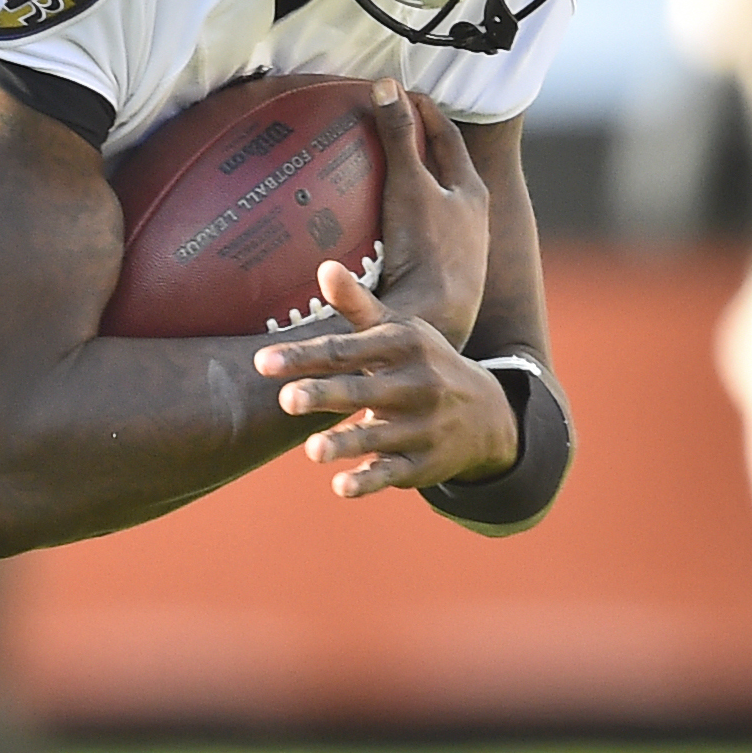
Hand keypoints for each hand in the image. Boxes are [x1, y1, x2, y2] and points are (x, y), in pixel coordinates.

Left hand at [248, 260, 517, 498]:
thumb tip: (323, 265)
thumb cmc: (422, 363)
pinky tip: (341, 487)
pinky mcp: (422, 464)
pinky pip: (393, 473)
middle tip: (286, 399)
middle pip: (361, 390)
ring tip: (312, 450)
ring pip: (378, 436)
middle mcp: (415, 386)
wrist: (489, 414)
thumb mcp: (396, 331)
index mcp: (402, 348)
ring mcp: (421, 427)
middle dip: (325, 395)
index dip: (304, 356)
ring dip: (345, 443)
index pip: (346, 351)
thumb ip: (356, 304)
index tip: (262, 362)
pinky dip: (369, 481)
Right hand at [364, 80, 490, 342]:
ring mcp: (453, 247)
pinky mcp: (432, 273)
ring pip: (430, 205)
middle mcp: (468, 218)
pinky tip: (371, 228)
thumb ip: (398, 137)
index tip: (402, 94)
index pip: (447, 136)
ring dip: (407, 186)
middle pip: (443, 170)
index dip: (424, 111)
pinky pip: (412, 234)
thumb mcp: (409, 185)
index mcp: (470, 191)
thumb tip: (386, 86)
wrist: (434, 318)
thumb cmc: (428, 249)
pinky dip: (394, 221)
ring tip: (374, 174)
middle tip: (388, 127)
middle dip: (419, 146)